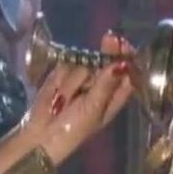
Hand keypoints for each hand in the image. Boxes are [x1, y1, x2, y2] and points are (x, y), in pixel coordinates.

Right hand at [24, 32, 135, 161]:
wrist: (42, 134)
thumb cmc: (74, 128)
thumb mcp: (93, 108)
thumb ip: (106, 85)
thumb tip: (122, 64)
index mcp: (115, 97)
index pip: (128, 75)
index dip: (130, 60)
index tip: (127, 47)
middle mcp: (102, 85)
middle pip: (110, 61)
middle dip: (109, 52)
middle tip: (110, 39)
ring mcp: (83, 78)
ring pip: (86, 63)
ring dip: (77, 79)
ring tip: (67, 99)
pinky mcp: (64, 74)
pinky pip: (67, 65)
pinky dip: (62, 77)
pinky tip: (57, 91)